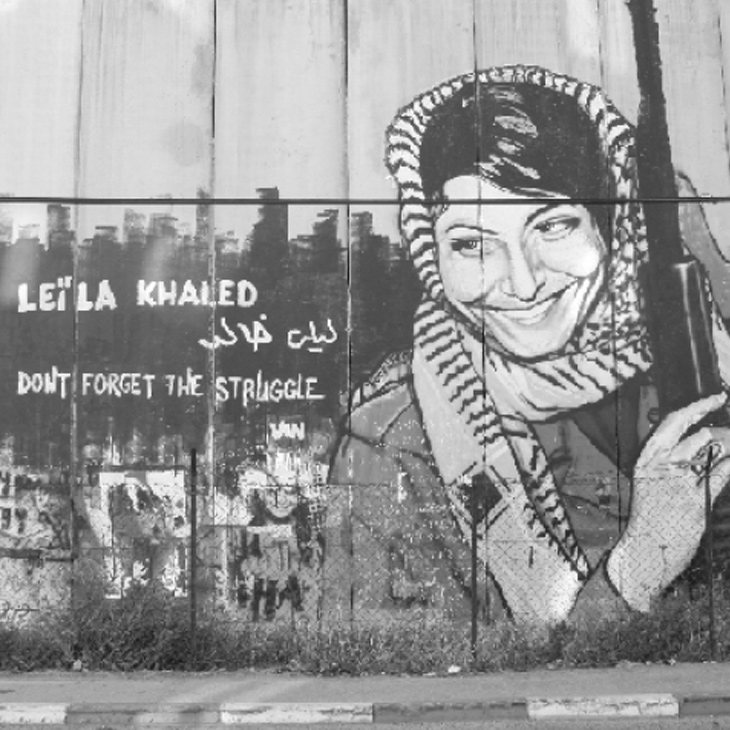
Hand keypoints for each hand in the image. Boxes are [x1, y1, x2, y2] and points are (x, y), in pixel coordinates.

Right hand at [606, 392, 729, 610]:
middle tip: (725, 414)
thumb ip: (673, 466)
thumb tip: (703, 445)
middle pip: (696, 431)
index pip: (672, 423)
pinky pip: (721, 473)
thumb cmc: (649, 522)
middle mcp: (660, 466)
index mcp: (647, 460)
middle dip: (716, 421)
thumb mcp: (653, 486)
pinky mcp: (694, 498)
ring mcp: (678, 481)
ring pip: (711, 449)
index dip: (697, 407)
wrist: (643, 554)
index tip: (715, 398)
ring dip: (728, 446)